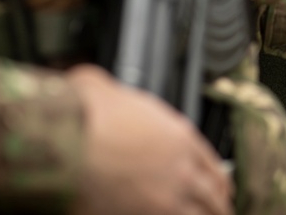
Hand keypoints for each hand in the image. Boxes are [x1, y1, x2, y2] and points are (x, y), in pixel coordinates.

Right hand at [68, 66, 231, 214]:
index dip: (219, 180)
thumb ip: (111, 91)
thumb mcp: (103, 88)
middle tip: (221, 211)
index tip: (222, 189)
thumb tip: (95, 83)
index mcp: (179, 136)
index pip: (213, 165)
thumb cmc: (82, 114)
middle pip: (213, 195)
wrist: (63, 143)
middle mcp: (180, 169)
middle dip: (217, 205)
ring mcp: (166, 199)